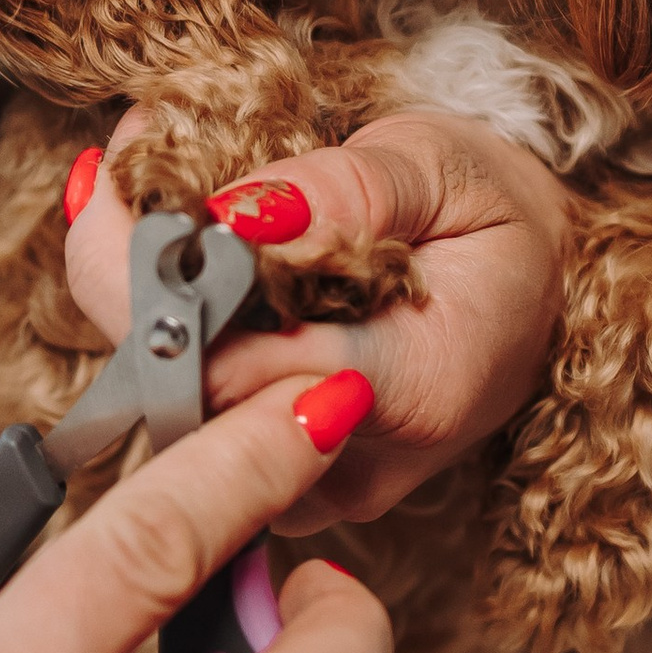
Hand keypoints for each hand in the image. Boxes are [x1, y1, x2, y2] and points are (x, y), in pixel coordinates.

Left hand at [65, 106, 571, 527]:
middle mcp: (358, 461)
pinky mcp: (283, 479)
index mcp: (420, 390)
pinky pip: (192, 411)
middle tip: (117, 169)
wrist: (535, 283)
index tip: (128, 175)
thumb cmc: (498, 218)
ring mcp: (315, 484)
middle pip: (189, 395)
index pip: (246, 368)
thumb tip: (233, 215)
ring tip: (138, 187)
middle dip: (129, 276)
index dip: (163, 281)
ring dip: (137, 297)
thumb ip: (345, 193)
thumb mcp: (442, 168)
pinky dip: (161, 325)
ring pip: (173, 407)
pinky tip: (161, 247)